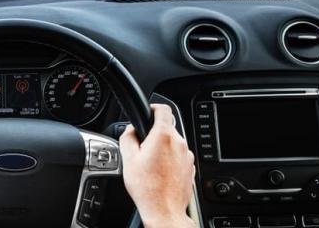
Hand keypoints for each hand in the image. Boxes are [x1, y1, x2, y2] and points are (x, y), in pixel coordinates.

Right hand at [119, 104, 195, 227]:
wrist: (164, 210)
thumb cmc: (147, 188)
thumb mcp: (128, 159)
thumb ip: (127, 138)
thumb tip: (130, 131)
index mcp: (163, 136)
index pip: (163, 109)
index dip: (154, 107)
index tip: (148, 112)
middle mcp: (179, 143)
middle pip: (167, 127)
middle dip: (154, 133)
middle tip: (142, 147)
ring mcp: (187, 155)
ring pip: (173, 143)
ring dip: (162, 147)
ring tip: (150, 164)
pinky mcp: (190, 167)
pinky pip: (179, 156)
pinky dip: (170, 159)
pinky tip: (159, 172)